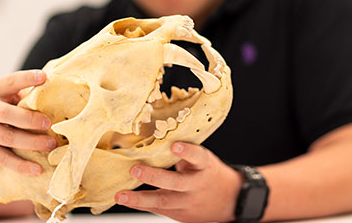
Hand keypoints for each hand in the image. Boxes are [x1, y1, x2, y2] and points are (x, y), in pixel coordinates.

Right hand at [0, 70, 56, 175]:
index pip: (10, 82)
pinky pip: (4, 159)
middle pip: (5, 114)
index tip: (44, 78)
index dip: (26, 79)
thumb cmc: (14, 109)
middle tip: (49, 123)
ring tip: (51, 145)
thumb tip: (67, 86)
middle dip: (28, 119)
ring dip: (31, 142)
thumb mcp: (18, 97)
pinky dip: (21, 166)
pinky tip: (38, 169)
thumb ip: (35, 92)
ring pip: (6, 138)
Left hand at [115, 142, 241, 222]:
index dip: (186, 152)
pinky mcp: (180, 214)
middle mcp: (196, 185)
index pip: (198, 157)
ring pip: (163, 201)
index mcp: (205, 166)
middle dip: (153, 177)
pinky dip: (140, 205)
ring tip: (121, 195)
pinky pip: (158, 210)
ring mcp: (188, 202)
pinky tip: (125, 200)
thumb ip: (184, 153)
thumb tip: (156, 138)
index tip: (174, 146)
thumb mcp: (203, 160)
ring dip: (139, 198)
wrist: (229, 201)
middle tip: (135, 170)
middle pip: (175, 182)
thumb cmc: (209, 173)